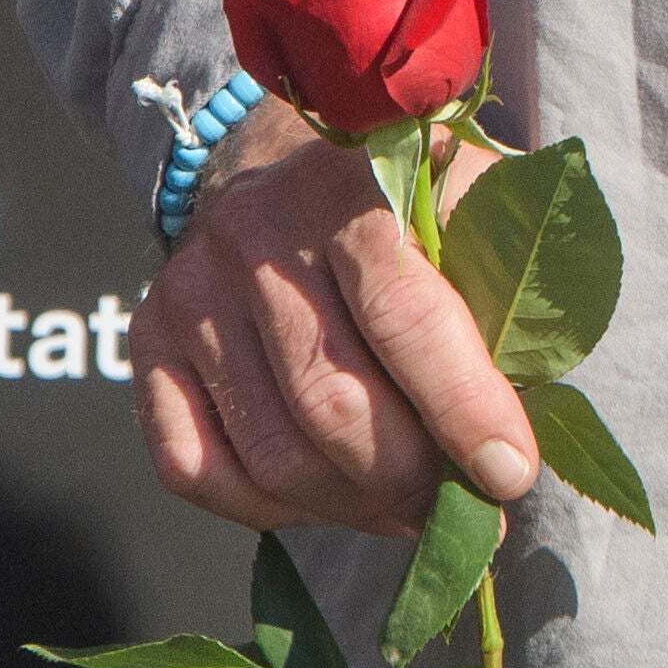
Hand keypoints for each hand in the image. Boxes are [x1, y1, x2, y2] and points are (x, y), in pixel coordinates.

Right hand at [135, 118, 539, 534]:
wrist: (275, 158)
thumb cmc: (408, 203)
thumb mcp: (473, 207)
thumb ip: (504, 293)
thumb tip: (524, 429)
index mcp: (353, 187)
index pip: (406, 317)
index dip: (463, 409)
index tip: (510, 475)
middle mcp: (257, 236)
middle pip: (332, 401)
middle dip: (410, 477)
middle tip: (459, 507)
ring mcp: (189, 294)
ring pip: (270, 450)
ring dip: (350, 505)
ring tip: (405, 509)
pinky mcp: (143, 345)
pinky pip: (193, 468)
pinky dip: (266, 508)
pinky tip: (324, 500)